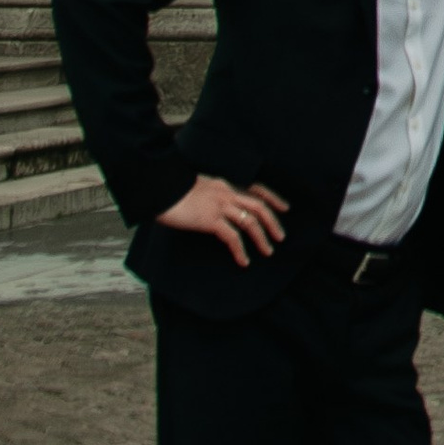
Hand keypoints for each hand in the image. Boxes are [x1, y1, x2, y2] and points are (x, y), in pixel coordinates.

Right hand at [159, 174, 287, 268]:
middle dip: (273, 222)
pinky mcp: (210, 220)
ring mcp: (219, 205)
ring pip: (250, 221)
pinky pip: (232, 237)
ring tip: (268, 251)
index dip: (273, 198)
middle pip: (258, 205)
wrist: (158, 187)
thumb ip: (210, 195)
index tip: (285, 208)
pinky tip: (243, 260)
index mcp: (224, 184)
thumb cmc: (171, 190)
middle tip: (280, 237)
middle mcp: (226, 192)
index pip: (255, 188)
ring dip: (262, 238)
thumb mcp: (196, 187)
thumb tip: (213, 207)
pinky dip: (241, 250)